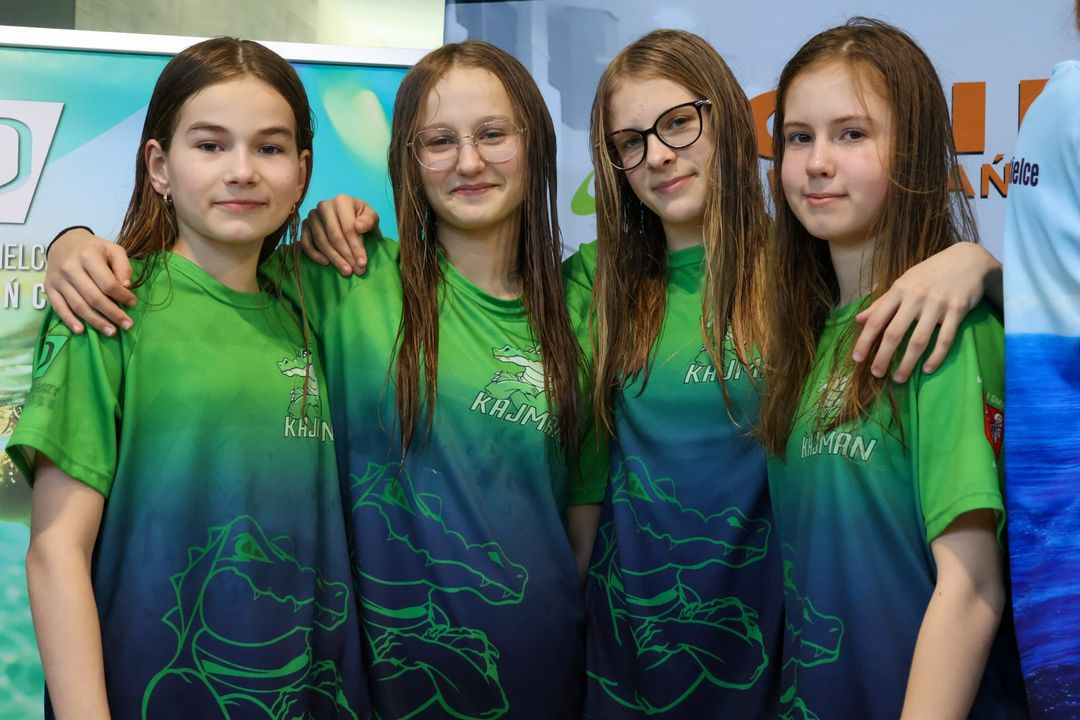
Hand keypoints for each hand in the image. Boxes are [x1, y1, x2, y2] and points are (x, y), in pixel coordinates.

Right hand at [45, 228, 134, 335]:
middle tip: (127, 325)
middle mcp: (70, 268)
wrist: (65, 242)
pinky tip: (81, 330)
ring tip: (111, 331)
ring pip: (78, 305)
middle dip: (112, 314)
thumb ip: (123, 267)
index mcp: (88, 256)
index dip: (122, 296)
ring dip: (95, 321)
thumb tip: (127, 287)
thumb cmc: (94, 249)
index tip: (133, 303)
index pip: (107, 283)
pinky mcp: (49, 287)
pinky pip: (58, 307)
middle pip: (93, 297)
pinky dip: (69, 320)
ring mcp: (58, 279)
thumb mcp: (113, 250)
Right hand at [299, 195, 378, 275]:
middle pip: (334, 236)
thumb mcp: (371, 218)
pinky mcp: (304, 226)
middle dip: (346, 255)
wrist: (350, 218)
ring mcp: (312, 216)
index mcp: (342, 201)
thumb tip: (358, 227)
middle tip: (355, 270)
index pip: (348, 228)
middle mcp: (324, 206)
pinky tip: (326, 263)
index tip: (362, 263)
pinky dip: (314, 255)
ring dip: (334, 258)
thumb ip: (369, 221)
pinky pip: (305, 243)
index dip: (356, 247)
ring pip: (321, 241)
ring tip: (345, 270)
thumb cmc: (362, 219)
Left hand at [852, 243, 1000, 382]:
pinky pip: (945, 339)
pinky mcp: (957, 310)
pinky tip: (927, 369)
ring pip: (919, 340)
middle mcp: (915, 297)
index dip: (865, 341)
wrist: (968, 259)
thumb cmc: (930, 274)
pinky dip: (936, 357)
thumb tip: (858, 319)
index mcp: (899, 290)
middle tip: (876, 374)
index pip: (876, 320)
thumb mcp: (904, 283)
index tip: (857, 359)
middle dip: (883, 357)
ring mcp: (937, 304)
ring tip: (899, 378)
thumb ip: (882, 303)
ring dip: (907, 363)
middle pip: (895, 333)